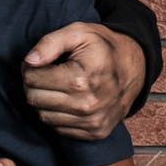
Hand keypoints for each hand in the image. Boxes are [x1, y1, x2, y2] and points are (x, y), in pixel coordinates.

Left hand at [21, 21, 143, 141]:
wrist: (135, 67)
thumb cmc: (103, 47)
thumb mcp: (78, 32)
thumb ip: (50, 43)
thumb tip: (30, 61)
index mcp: (79, 79)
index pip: (31, 79)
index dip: (30, 67)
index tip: (40, 62)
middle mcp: (86, 105)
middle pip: (34, 99)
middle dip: (34, 85)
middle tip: (45, 73)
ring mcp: (92, 122)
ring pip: (44, 116)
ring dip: (45, 101)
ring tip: (57, 86)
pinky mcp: (96, 133)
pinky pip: (59, 128)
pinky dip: (58, 115)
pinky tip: (68, 100)